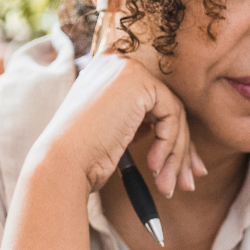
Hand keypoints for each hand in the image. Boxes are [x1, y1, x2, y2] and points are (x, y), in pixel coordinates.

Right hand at [29, 54, 205, 196]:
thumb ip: (144, 126)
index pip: (153, 102)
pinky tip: (154, 167)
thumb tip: (184, 142)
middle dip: (182, 149)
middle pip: (167, 106)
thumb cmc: (83, 160)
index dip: (173, 137)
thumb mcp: (118, 135)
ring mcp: (127, 68)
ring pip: (174, 113)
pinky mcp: (137, 80)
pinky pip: (172, 115)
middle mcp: (116, 63)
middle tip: (188, 182)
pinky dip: (170, 145)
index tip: (186, 170)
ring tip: (169, 186)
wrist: (61, 165)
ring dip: (177, 154)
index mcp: (108, 74)